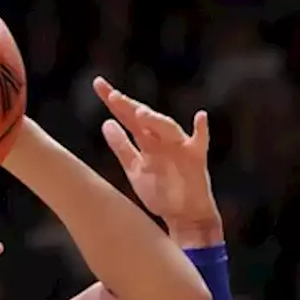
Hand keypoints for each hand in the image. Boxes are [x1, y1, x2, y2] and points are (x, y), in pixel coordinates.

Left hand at [94, 78, 220, 245]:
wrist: (184, 215)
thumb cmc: (160, 191)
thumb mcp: (134, 169)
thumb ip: (122, 146)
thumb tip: (106, 123)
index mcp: (147, 140)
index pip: (127, 117)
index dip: (114, 102)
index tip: (98, 84)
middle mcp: (162, 139)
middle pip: (144, 118)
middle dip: (129, 106)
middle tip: (112, 95)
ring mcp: (179, 147)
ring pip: (167, 128)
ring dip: (156, 120)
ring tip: (140, 114)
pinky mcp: (196, 159)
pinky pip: (200, 142)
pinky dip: (201, 130)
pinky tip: (200, 117)